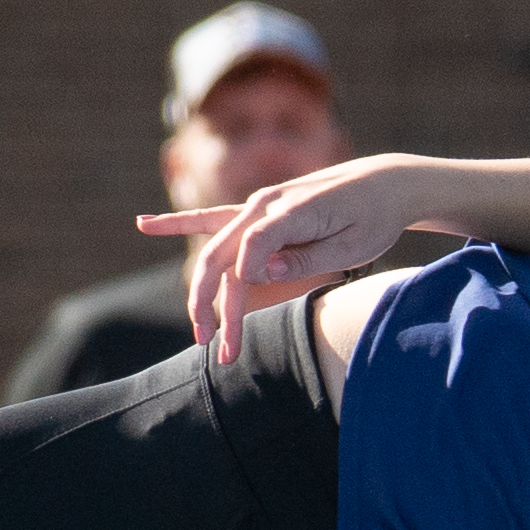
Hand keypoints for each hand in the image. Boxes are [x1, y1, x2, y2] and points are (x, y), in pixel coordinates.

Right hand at [144, 153, 445, 358]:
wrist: (385, 185)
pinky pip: (211, 221)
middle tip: (209, 345)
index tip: (248, 304)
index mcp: (290, 209)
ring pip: (215, 252)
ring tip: (203, 337)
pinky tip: (143, 223)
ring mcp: (257, 206)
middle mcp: (265, 204)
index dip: (245, 278)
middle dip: (209, 303)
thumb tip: (261, 274)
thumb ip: (306, 259)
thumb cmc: (373, 218)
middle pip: (221, 255)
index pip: (251, 245)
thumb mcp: (352, 246)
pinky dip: (178, 223)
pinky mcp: (258, 212)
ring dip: (207, 295)